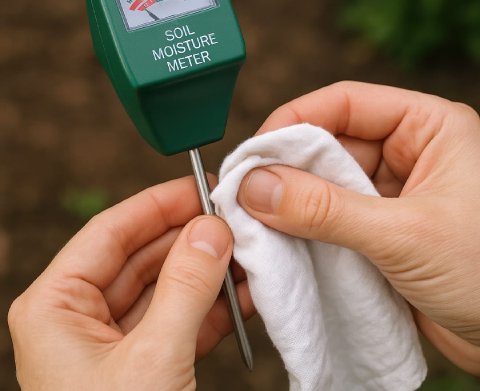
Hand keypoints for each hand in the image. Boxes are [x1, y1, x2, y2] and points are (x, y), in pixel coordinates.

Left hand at [8, 176, 253, 389]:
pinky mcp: (149, 362)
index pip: (112, 231)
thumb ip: (185, 288)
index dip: (159, 204)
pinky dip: (218, 307)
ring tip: (249, 251)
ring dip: (210, 271)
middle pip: (144, 255)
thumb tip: (213, 230)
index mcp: (57, 305)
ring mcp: (117, 340)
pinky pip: (184, 319)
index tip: (201, 186)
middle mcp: (81, 316)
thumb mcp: (153, 359)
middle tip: (233, 218)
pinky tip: (249, 292)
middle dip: (192, 237)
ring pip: (168, 287)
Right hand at [237, 81, 479, 373]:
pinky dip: (304, 230)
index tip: (255, 153)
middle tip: (246, 194)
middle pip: (328, 146)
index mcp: (429, 129)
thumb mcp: (405, 234)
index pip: (346, 104)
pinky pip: (329, 220)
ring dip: (291, 204)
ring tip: (257, 221)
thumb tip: (258, 187)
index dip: (295, 122)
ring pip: (324, 185)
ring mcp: (390, 196)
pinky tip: (281, 241)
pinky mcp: (378, 232)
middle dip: (287, 170)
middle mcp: (407, 156)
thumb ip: (327, 209)